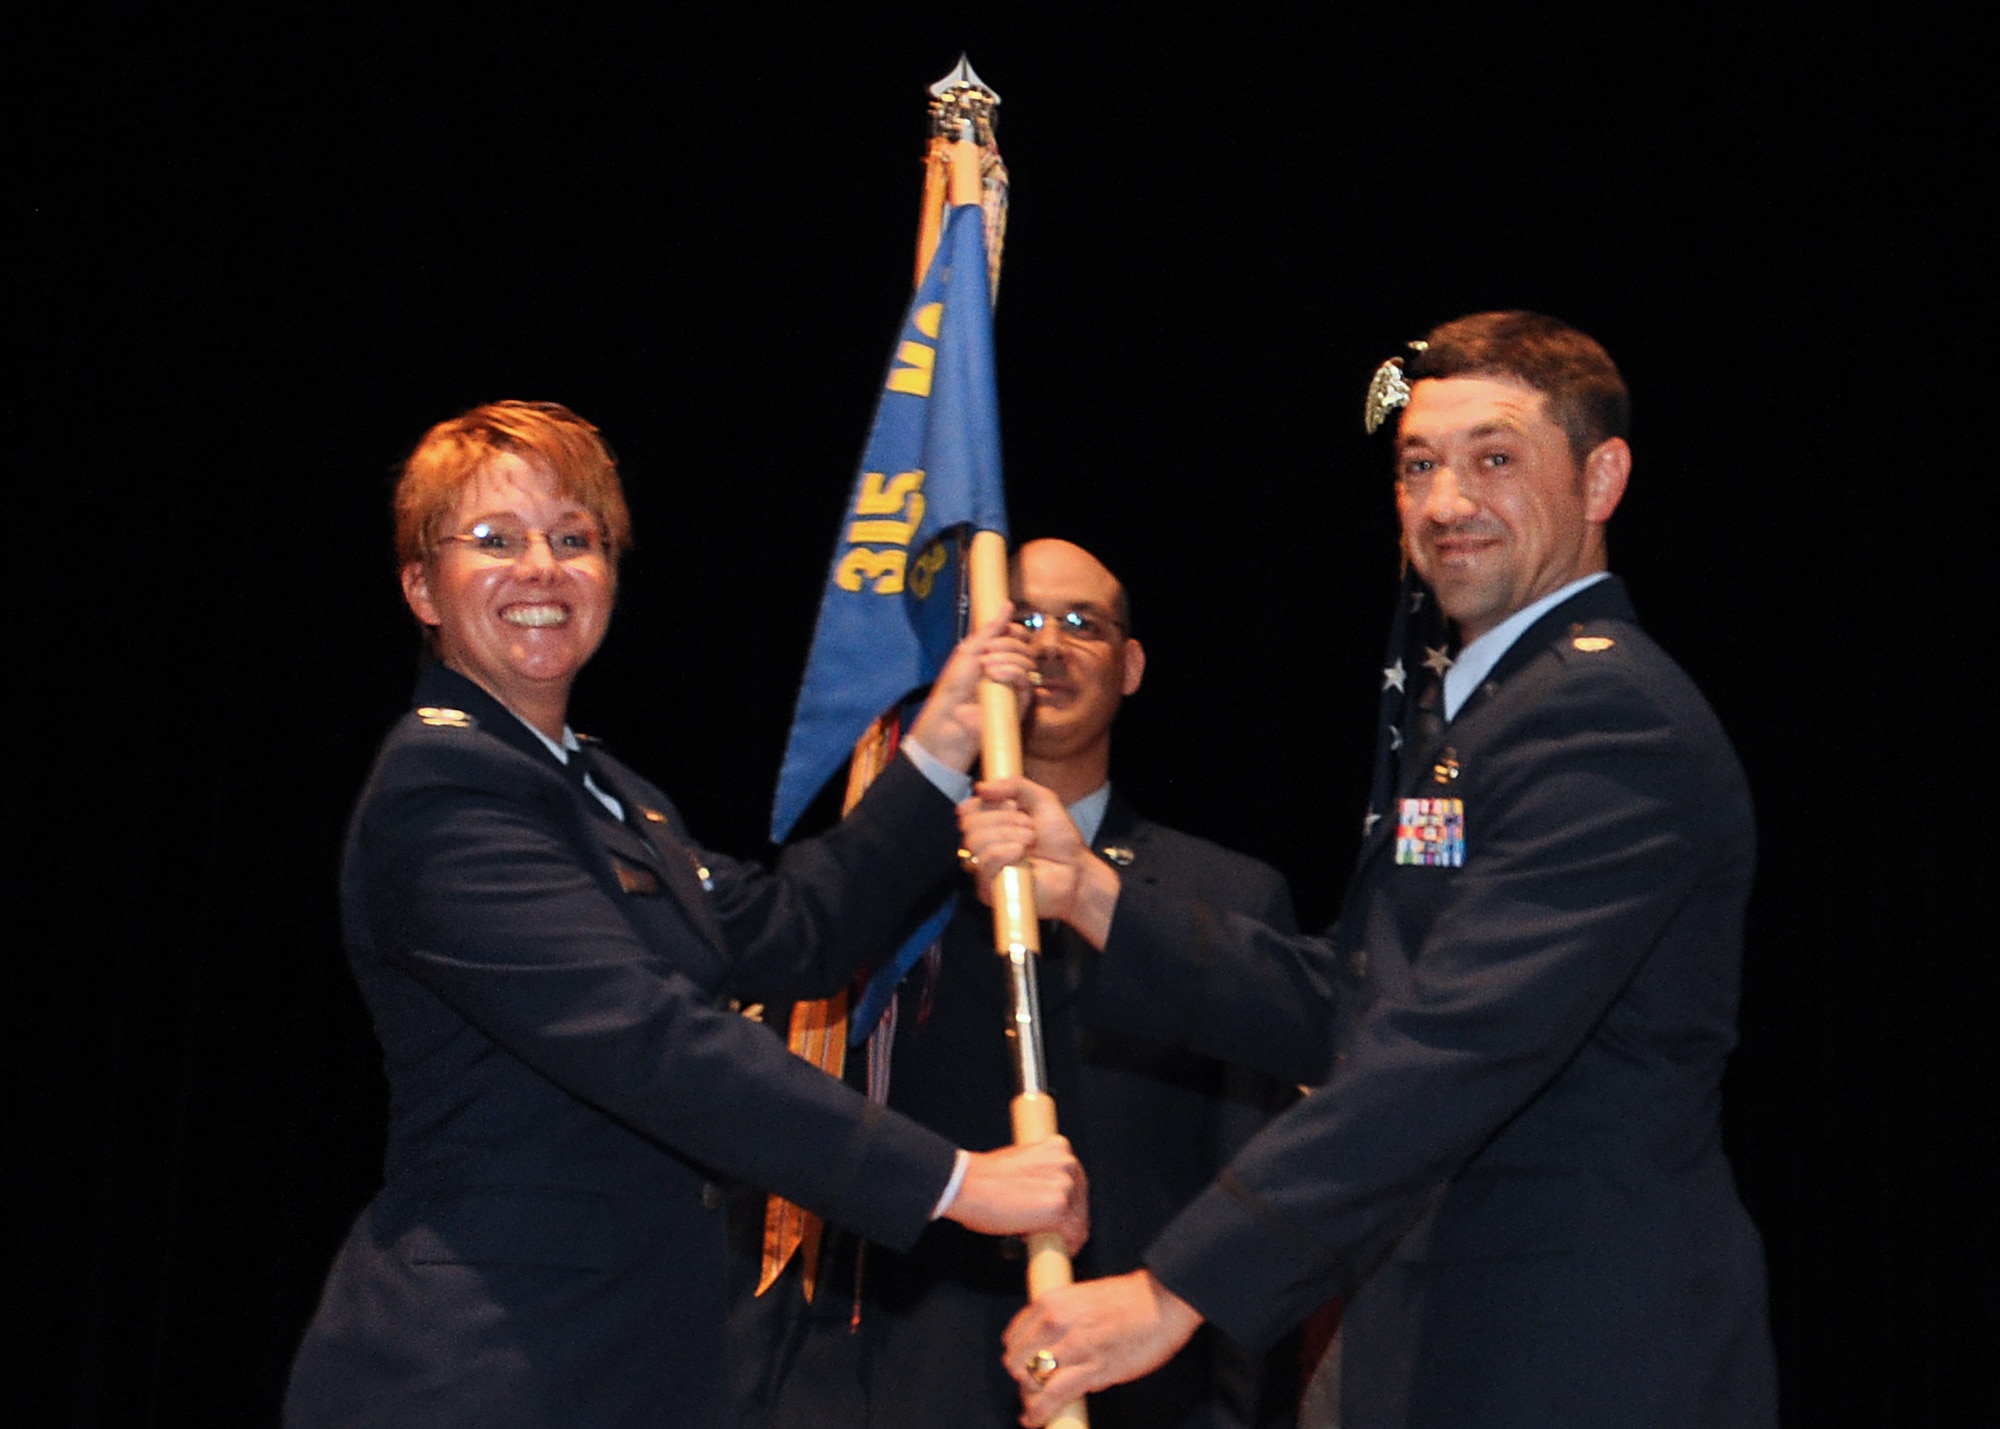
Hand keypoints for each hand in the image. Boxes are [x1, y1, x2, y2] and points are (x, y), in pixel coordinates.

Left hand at [905, 607, 1033, 771]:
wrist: (950, 716)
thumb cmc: (954, 685)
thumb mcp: (970, 650)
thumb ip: (991, 628)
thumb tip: (1008, 604)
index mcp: (998, 654)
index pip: (1020, 637)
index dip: (1015, 631)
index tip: (1004, 630)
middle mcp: (1009, 669)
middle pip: (1025, 647)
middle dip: (1007, 645)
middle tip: (986, 652)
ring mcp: (1016, 687)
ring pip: (1028, 663)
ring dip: (1007, 659)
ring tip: (985, 666)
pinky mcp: (1020, 703)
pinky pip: (1027, 682)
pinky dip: (1012, 673)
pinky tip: (995, 675)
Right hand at [945, 1136, 1089, 1256]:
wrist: (967, 1184)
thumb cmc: (984, 1178)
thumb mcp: (1022, 1163)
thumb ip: (1042, 1175)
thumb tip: (1048, 1196)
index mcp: (1059, 1148)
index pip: (1076, 1184)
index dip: (1066, 1205)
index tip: (1057, 1220)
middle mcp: (1067, 1163)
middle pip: (1081, 1205)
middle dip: (1065, 1222)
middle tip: (1041, 1233)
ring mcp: (1065, 1185)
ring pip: (1079, 1223)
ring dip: (1061, 1235)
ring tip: (1035, 1238)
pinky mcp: (1058, 1208)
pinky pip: (1073, 1237)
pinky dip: (1062, 1247)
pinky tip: (1041, 1246)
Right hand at [958, 777, 1120, 945]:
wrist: (1076, 870)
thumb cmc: (1060, 839)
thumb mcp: (1042, 800)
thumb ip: (1014, 785)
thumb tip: (980, 787)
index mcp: (991, 825)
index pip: (967, 810)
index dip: (986, 803)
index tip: (1011, 804)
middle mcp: (983, 846)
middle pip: (970, 824)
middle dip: (1003, 818)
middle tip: (1029, 826)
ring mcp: (984, 869)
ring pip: (975, 842)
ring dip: (1008, 834)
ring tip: (1030, 840)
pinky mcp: (989, 889)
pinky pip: (983, 863)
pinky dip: (1003, 852)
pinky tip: (1021, 852)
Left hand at [1001, 1270, 1203, 1424]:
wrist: (1162, 1302)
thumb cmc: (1129, 1299)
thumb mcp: (1083, 1296)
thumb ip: (1062, 1318)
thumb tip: (1051, 1344)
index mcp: (1052, 1301)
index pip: (1014, 1336)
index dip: (1017, 1354)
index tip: (1025, 1364)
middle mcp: (1055, 1323)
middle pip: (1016, 1361)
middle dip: (1022, 1377)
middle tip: (1034, 1386)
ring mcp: (1072, 1348)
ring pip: (1030, 1382)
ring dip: (1030, 1398)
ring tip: (1034, 1408)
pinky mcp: (1091, 1371)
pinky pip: (1052, 1398)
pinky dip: (1039, 1413)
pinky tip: (1035, 1419)